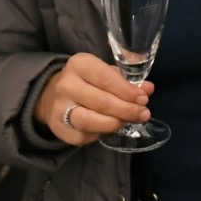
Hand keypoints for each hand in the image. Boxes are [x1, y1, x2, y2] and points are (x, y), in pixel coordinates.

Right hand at [34, 52, 149, 146]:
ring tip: (128, 121)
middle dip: (126, 109)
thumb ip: (126, 79)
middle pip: (101, 102)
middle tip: (143, 113)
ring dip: (115, 123)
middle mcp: (66, 85)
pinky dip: (101, 133)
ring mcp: (59, 108)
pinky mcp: (59, 128)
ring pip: (91, 121)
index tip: (143, 98)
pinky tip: (109, 128)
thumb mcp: (104, 71)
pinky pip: (85, 136)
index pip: (106, 78)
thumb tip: (148, 89)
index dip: (127, 91)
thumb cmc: (87, 81)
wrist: (52, 95)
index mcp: (79, 64)